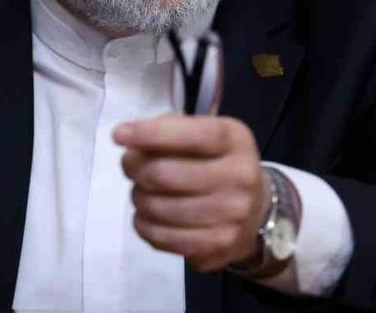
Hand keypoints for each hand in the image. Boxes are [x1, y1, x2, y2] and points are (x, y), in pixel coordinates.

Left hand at [114, 114, 269, 271]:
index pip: (190, 135)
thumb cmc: (218, 163)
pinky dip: (144, 226)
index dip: (150, 134)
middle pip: (164, 175)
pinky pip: (163, 238)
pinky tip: (146, 216)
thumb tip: (130, 141)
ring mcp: (232, 216)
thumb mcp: (205, 134)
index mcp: (235, 140)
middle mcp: (240, 177)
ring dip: (138, 198)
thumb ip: (170, 129)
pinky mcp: (219, 245)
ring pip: (158, 209)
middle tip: (130, 167)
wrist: (257, 210)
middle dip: (135, 169)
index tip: (119, 134)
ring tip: (142, 192)